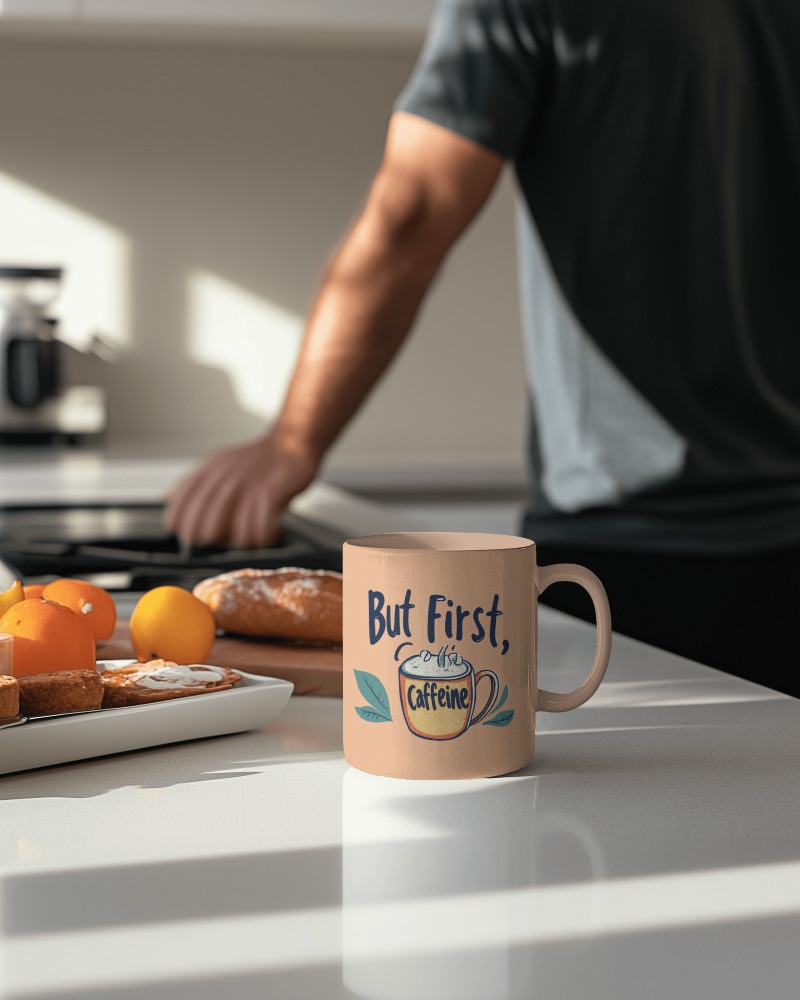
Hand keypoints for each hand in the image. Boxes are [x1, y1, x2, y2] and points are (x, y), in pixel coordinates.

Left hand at [165, 434, 317, 548]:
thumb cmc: (257, 460)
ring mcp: (245, 486)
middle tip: (233, 539)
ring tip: (256, 536)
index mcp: (206, 474)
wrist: (291, 441)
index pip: (178, 514)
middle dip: (217, 542)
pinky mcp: (269, 492)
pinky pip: (259, 529)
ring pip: (233, 534)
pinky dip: (265, 537)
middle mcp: (222, 480)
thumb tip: (169, 499)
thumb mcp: (218, 464)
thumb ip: (193, 483)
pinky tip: (273, 532)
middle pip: (203, 531)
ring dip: (246, 541)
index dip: (186, 532)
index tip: (201, 537)